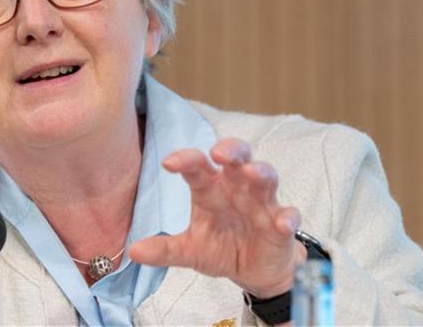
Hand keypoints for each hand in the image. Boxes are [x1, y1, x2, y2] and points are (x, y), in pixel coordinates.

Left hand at [128, 138, 306, 297]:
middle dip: (231, 150)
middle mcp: (236, 188)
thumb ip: (164, 249)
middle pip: (237, 157)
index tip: (169, 163)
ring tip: (252, 173)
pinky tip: (283, 222)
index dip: (185, 160)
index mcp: (210, 189)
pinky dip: (288, 217)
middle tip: (219, 153)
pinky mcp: (282, 225)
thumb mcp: (189, 250)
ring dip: (261, 172)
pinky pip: (289, 216)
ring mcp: (262, 204)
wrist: (253, 271)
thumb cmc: (221, 247)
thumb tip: (133, 252)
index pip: (197, 166)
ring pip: (266, 178)